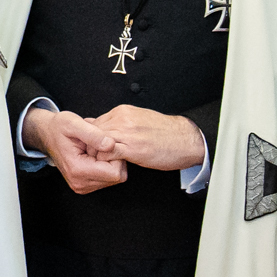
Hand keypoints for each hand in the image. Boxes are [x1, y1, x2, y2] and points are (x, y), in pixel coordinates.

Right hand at [24, 106, 125, 193]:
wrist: (47, 134)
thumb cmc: (59, 127)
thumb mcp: (73, 123)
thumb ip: (93, 134)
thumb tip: (111, 145)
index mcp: (78, 170)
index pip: (115, 172)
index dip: (116, 155)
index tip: (104, 143)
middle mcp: (80, 183)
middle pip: (117, 177)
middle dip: (114, 159)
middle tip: (100, 145)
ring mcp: (82, 186)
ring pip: (115, 178)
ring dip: (110, 162)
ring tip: (96, 149)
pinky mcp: (85, 185)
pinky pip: (108, 179)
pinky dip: (106, 166)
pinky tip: (95, 155)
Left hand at [88, 105, 205, 172]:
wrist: (186, 140)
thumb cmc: (165, 133)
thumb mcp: (139, 120)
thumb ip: (119, 122)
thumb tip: (99, 123)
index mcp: (123, 111)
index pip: (95, 122)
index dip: (91, 137)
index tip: (94, 147)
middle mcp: (123, 119)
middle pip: (92, 131)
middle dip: (90, 145)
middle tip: (94, 156)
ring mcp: (127, 133)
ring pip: (97, 142)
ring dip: (96, 154)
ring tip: (102, 162)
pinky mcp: (132, 148)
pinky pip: (107, 153)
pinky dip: (105, 160)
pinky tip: (112, 164)